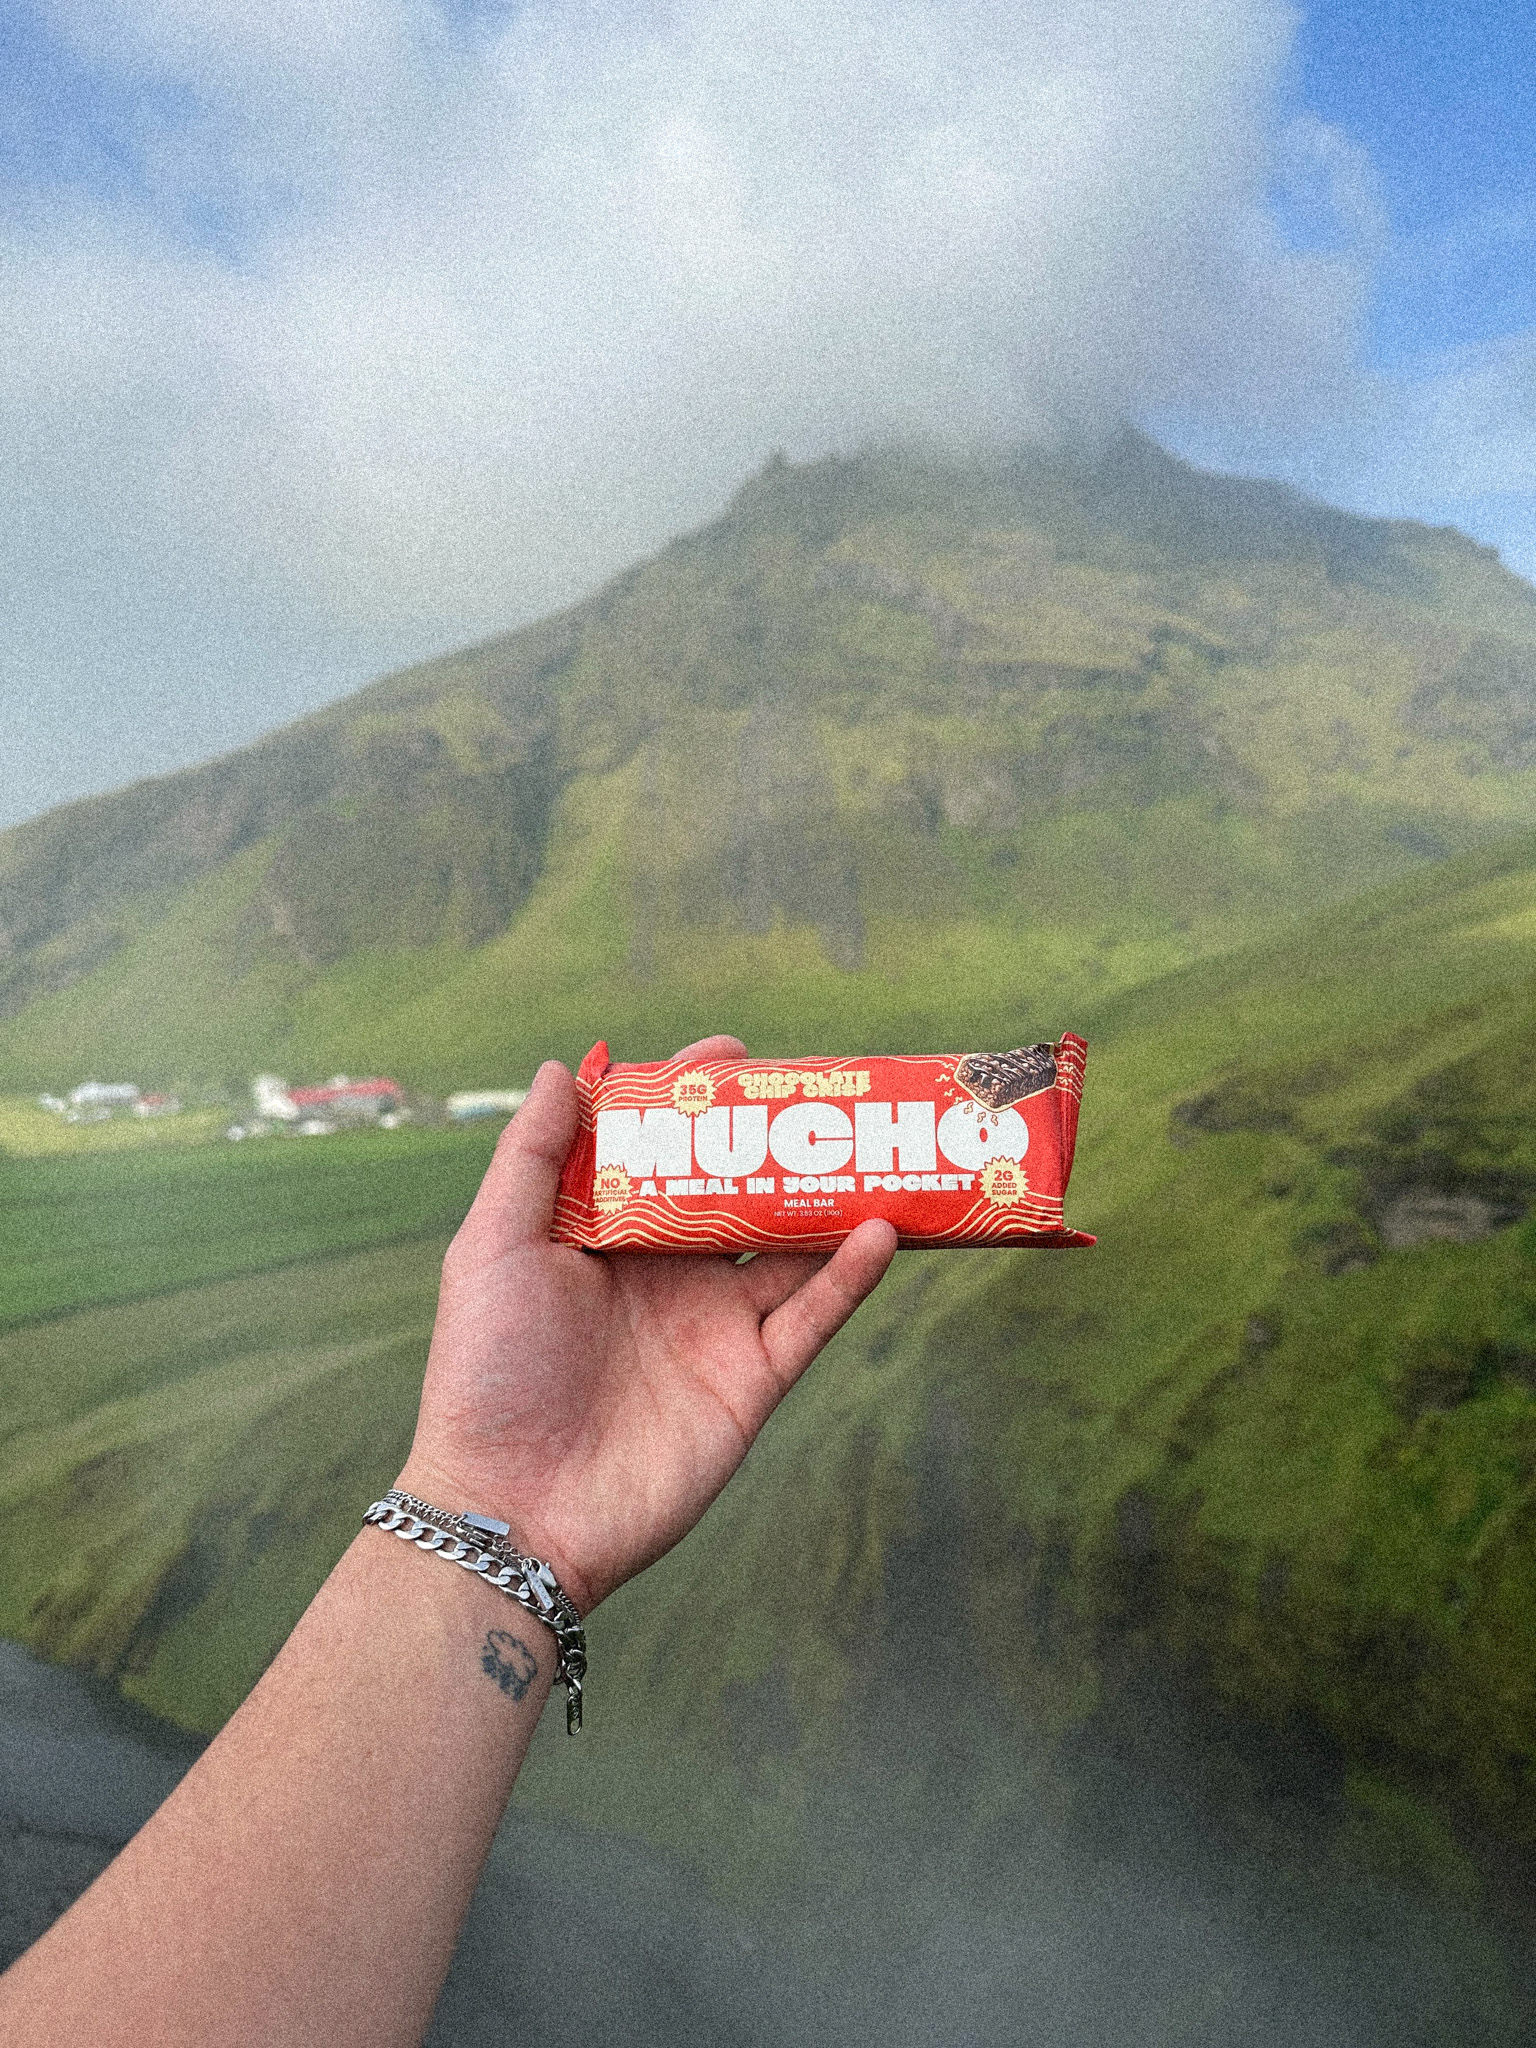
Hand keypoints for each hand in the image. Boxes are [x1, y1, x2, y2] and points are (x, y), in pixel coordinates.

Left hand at [397, 1036, 897, 1613]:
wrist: (516, 1507)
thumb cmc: (487, 1374)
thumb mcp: (491, 1249)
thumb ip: (530, 1158)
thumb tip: (561, 1068)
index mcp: (606, 1237)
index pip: (663, 1151)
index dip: (696, 1102)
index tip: (734, 1056)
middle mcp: (667, 1273)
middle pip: (738, 1191)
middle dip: (778, 1142)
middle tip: (825, 1093)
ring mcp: (715, 1325)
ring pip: (791, 1247)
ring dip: (832, 1200)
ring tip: (874, 1149)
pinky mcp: (751, 1379)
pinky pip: (813, 1316)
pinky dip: (851, 1274)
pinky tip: (881, 1229)